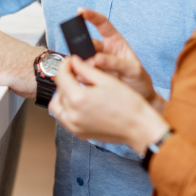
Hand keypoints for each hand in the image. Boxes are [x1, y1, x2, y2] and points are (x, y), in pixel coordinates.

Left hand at [50, 56, 168, 153]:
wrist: (138, 127)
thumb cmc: (128, 105)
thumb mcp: (106, 80)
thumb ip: (85, 69)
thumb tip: (74, 62)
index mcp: (78, 98)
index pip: (61, 77)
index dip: (65, 65)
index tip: (71, 61)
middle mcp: (72, 114)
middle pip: (58, 91)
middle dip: (65, 79)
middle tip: (75, 73)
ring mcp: (74, 126)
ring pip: (58, 107)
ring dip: (63, 95)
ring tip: (76, 88)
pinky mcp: (79, 133)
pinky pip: (65, 118)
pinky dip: (67, 109)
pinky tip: (80, 102)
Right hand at [78, 8, 161, 110]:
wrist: (139, 98)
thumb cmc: (139, 80)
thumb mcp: (133, 70)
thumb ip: (116, 63)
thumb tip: (96, 59)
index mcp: (115, 42)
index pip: (102, 24)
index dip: (91, 16)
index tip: (80, 11)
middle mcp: (104, 51)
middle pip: (87, 42)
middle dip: (80, 45)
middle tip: (80, 54)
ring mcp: (96, 63)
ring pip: (82, 58)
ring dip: (80, 62)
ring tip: (85, 70)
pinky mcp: (92, 75)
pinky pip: (81, 72)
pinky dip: (79, 74)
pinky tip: (82, 79)